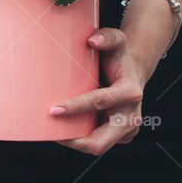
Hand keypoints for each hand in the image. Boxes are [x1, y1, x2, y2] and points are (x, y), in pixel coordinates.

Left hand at [54, 28, 144, 155]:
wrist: (131, 71)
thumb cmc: (118, 56)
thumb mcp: (117, 39)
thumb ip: (107, 37)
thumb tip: (92, 41)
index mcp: (130, 92)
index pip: (100, 102)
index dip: (76, 107)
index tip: (53, 109)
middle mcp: (131, 116)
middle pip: (101, 141)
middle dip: (75, 140)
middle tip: (49, 132)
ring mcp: (127, 130)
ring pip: (97, 146)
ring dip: (74, 142)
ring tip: (51, 132)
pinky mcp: (119, 136)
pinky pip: (97, 142)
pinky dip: (80, 139)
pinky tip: (62, 130)